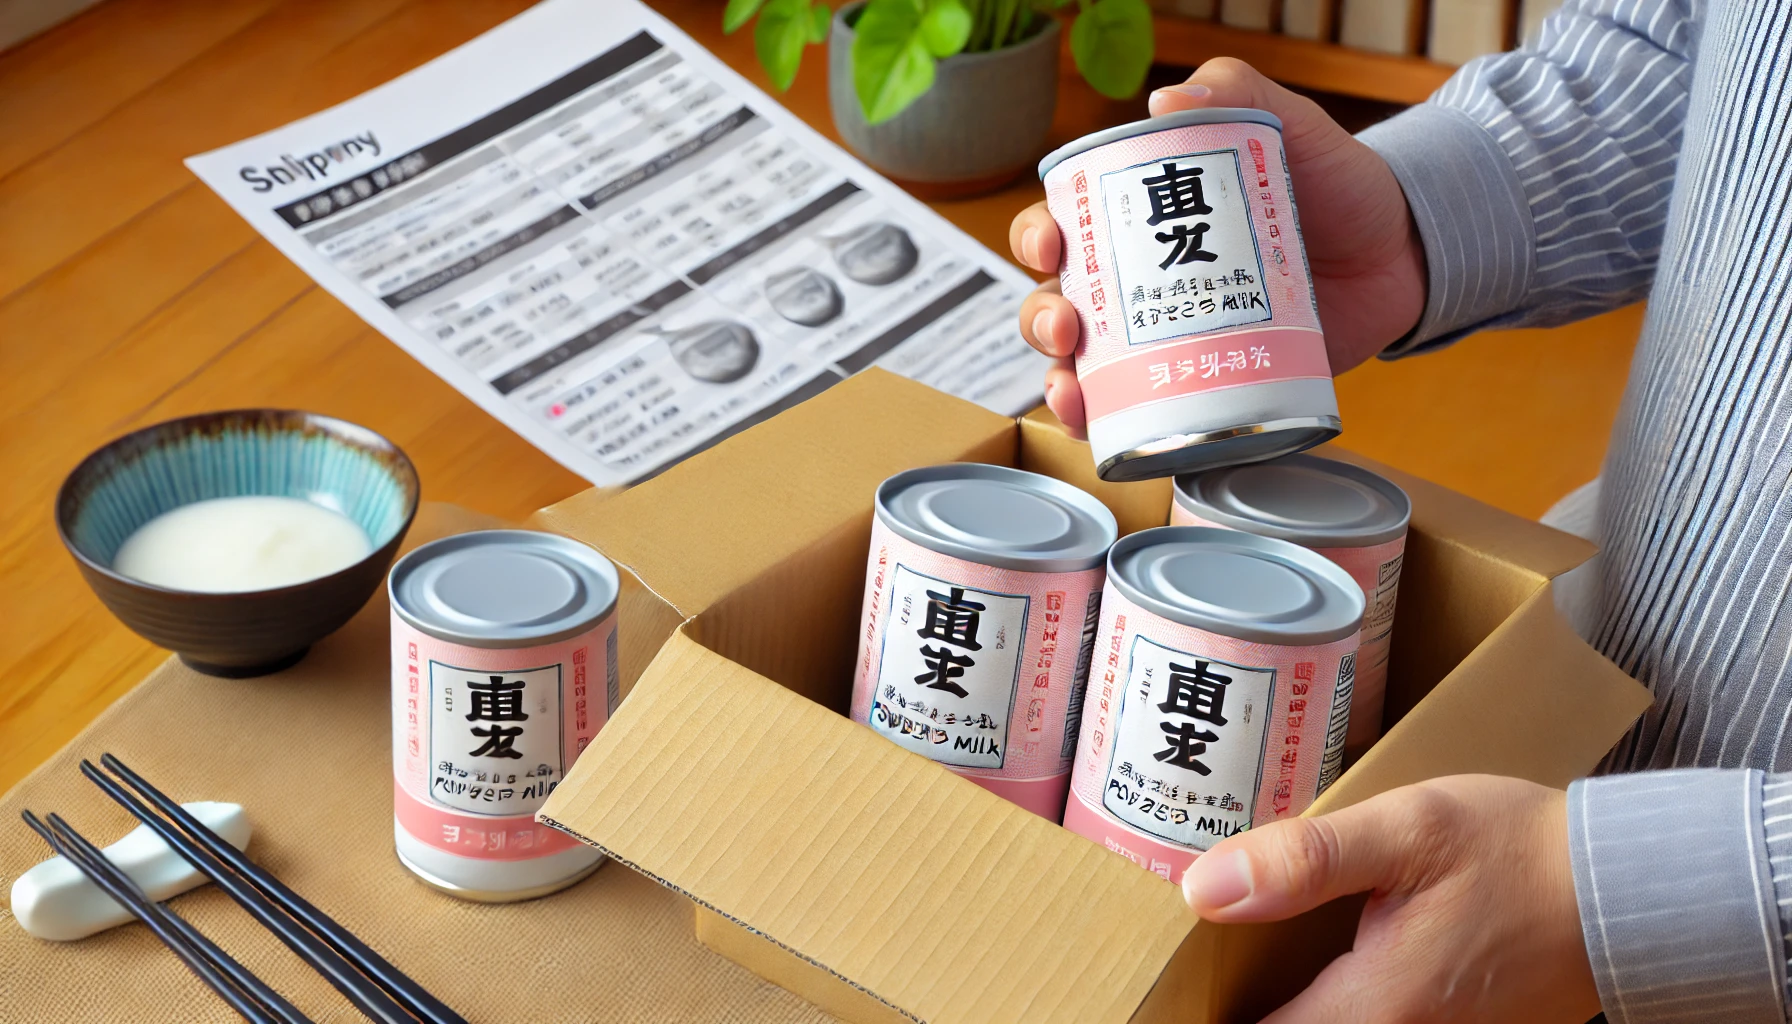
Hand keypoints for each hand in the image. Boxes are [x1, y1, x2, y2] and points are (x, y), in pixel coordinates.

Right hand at [1010, 59, 1425, 436]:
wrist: (1400, 255)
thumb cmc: (1337, 185)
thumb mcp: (1288, 124)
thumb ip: (1236, 92)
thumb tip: (1167, 99)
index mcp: (1144, 217)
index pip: (1067, 223)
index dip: (1039, 235)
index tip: (1052, 244)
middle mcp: (1143, 279)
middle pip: (1060, 301)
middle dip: (1043, 318)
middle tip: (1067, 328)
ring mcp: (1169, 337)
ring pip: (1085, 365)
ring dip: (1060, 381)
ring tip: (1073, 390)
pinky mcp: (1203, 381)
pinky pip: (1140, 412)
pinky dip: (1107, 425)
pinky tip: (1098, 427)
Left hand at [1182, 775, 1598, 1022]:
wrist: (1626, 885)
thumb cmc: (1516, 851)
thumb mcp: (1407, 831)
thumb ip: (1305, 861)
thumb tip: (1205, 889)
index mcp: (1375, 1005)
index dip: (1203, 1008)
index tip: (1172, 974)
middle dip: (1246, 1004)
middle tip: (1202, 956)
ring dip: (1294, 1002)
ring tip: (1251, 948)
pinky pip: (1372, 1021)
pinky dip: (1336, 999)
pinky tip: (1318, 949)